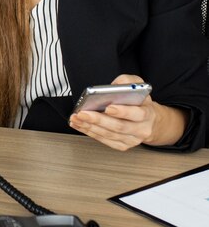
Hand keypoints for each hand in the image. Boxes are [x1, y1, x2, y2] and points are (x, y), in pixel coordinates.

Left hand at [68, 74, 186, 150]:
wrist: (149, 121)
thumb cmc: (139, 102)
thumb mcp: (138, 86)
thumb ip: (127, 81)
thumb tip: (113, 85)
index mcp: (147, 113)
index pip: (136, 114)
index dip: (122, 112)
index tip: (108, 107)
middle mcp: (141, 129)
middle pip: (119, 126)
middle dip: (99, 120)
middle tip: (83, 113)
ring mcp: (132, 139)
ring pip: (109, 134)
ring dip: (90, 127)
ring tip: (76, 118)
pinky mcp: (122, 145)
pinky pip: (105, 140)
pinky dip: (90, 132)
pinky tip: (80, 125)